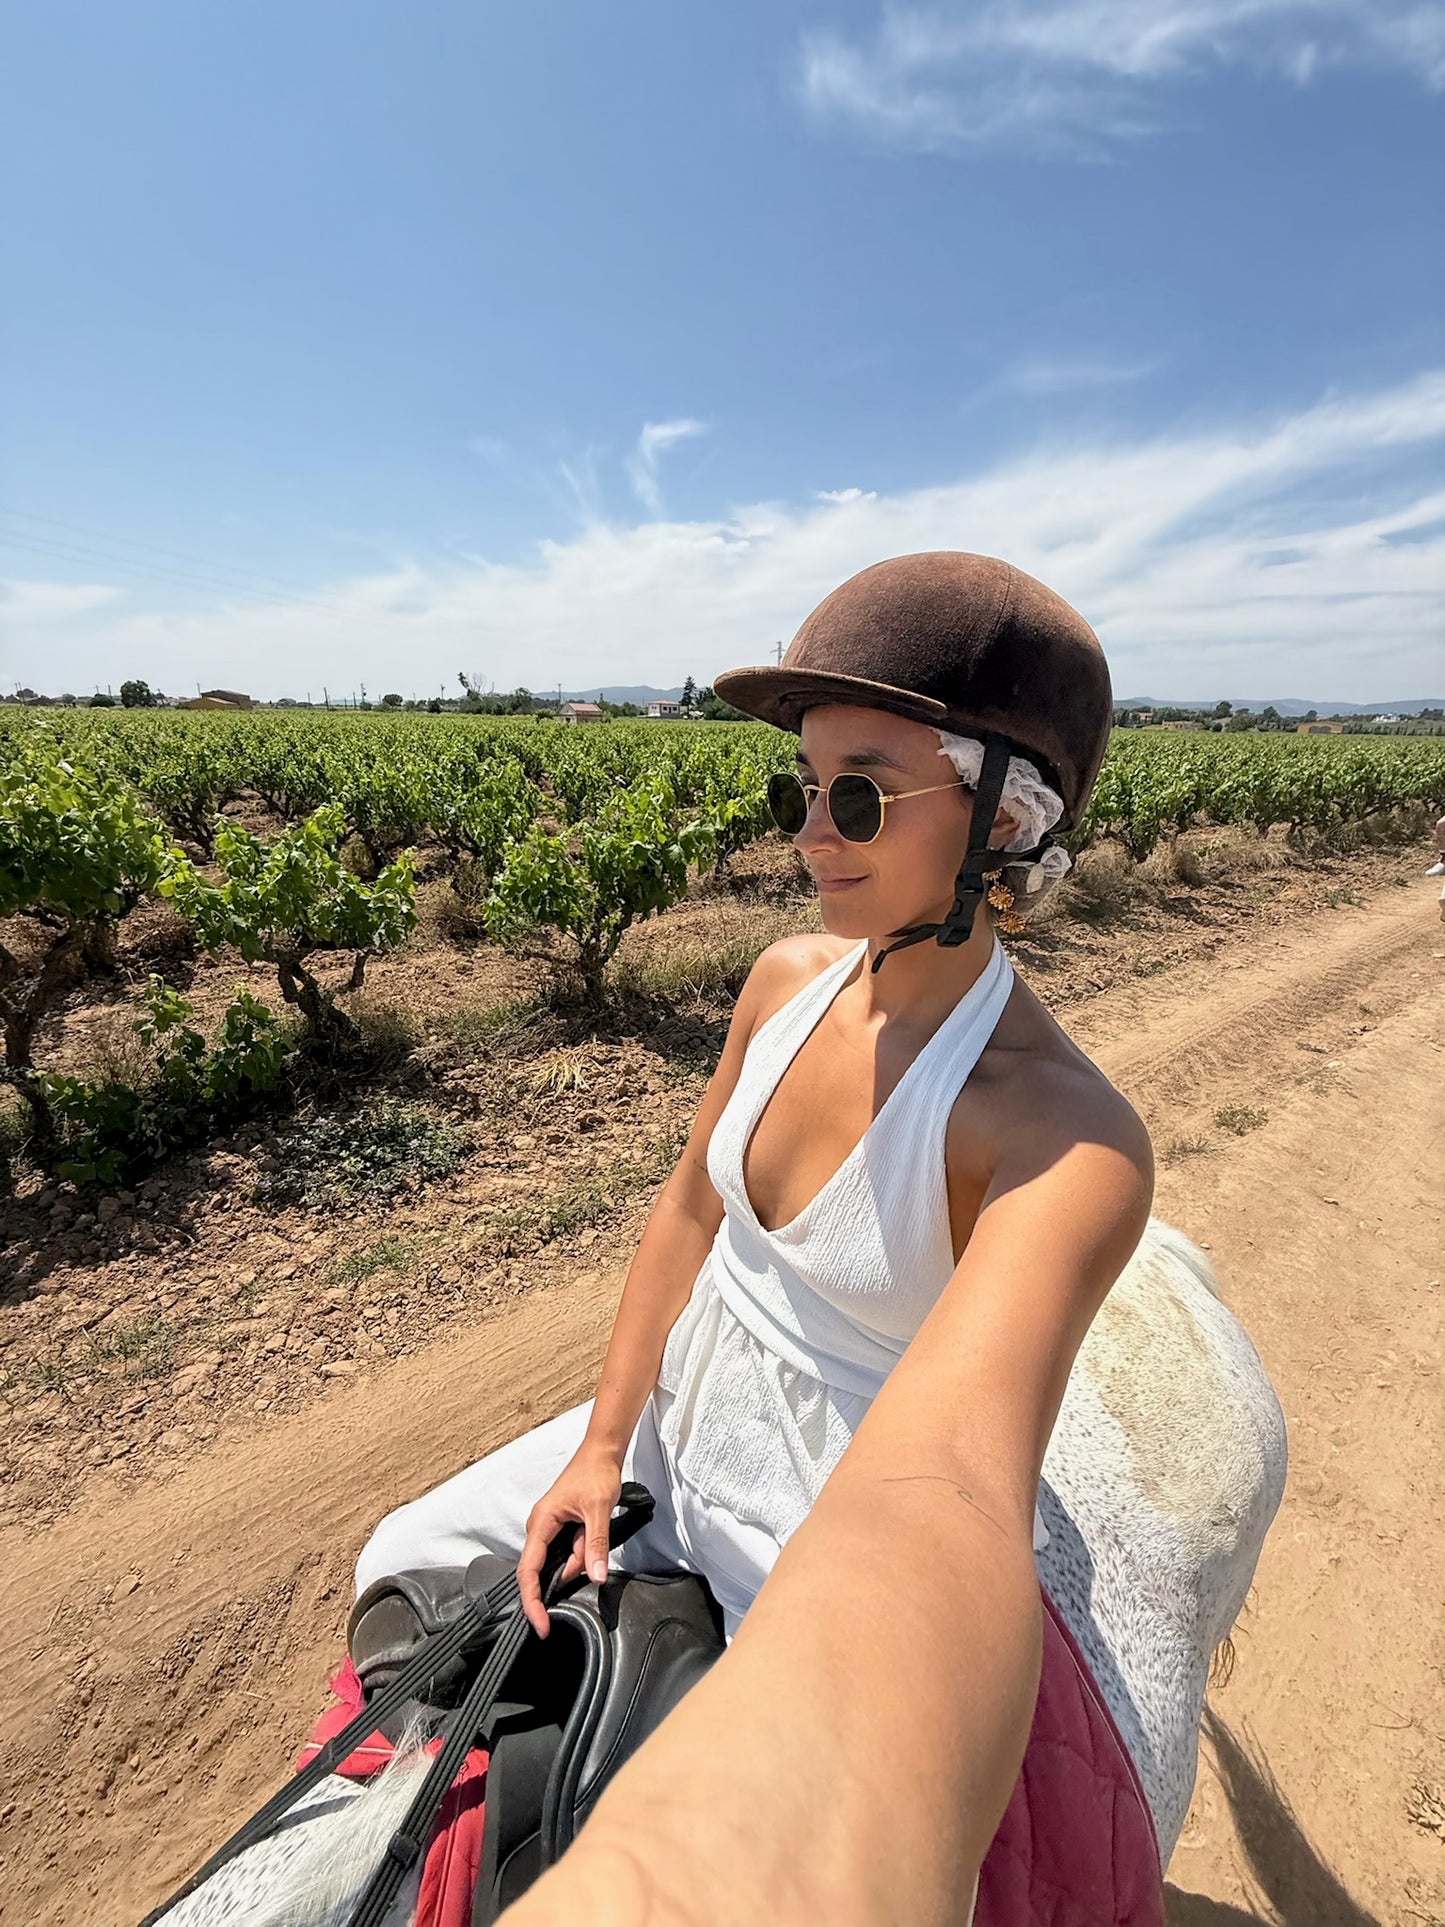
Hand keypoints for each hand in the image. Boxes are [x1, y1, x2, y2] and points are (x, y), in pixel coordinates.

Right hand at [516, 1441, 624, 1638]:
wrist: (602, 1453)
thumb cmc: (595, 1473)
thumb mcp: (599, 1510)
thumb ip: (596, 1545)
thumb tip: (595, 1576)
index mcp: (541, 1522)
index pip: (528, 1571)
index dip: (532, 1601)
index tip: (541, 1624)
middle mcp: (540, 1527)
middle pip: (544, 1570)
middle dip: (566, 1574)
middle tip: (589, 1562)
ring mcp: (549, 1528)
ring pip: (561, 1561)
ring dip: (579, 1558)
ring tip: (594, 1530)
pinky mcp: (560, 1529)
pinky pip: (568, 1552)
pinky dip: (581, 1552)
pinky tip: (591, 1534)